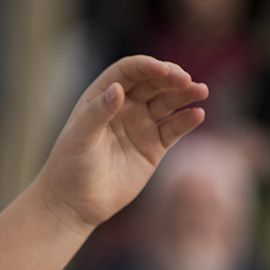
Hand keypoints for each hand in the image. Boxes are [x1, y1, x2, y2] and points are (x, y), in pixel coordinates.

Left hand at [33, 56, 207, 231]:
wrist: (75, 203)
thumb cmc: (69, 168)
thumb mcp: (79, 138)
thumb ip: (98, 113)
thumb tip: (118, 89)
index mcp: (101, 98)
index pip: (128, 72)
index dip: (146, 66)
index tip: (163, 69)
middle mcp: (123, 107)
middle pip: (153, 82)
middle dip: (171, 77)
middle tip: (187, 80)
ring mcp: (140, 125)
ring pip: (169, 102)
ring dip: (185, 94)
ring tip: (201, 91)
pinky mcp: (154, 146)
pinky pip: (175, 128)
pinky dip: (187, 120)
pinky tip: (197, 115)